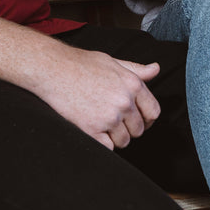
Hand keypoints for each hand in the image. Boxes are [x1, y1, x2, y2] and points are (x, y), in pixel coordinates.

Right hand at [30, 47, 162, 149]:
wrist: (53, 69)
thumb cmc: (81, 64)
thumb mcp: (112, 62)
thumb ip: (136, 69)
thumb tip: (156, 69)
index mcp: (133, 84)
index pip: (153, 112)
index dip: (146, 119)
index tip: (136, 120)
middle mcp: (124, 102)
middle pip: (138, 129)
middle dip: (127, 128)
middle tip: (112, 121)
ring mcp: (109, 117)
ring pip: (123, 141)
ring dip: (114, 137)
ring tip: (100, 124)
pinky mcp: (92, 129)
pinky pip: (108, 148)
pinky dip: (102, 143)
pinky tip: (92, 130)